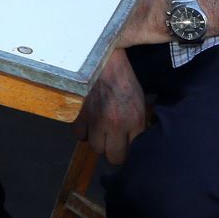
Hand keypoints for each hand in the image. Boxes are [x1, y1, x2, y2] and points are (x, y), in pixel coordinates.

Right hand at [74, 49, 147, 163]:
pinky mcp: (80, 114)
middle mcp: (113, 125)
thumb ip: (138, 126)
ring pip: (94, 147)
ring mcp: (95, 121)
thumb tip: (136, 142)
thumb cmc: (124, 81)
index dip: (127, 154)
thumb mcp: (139, 103)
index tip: (126, 149)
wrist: (104, 61)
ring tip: (101, 132)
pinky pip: (79, 135)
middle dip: (113, 151)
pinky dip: (84, 132)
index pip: (129, 153)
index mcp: (133, 121)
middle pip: (111, 156)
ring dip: (98, 141)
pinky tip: (89, 124)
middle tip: (114, 141)